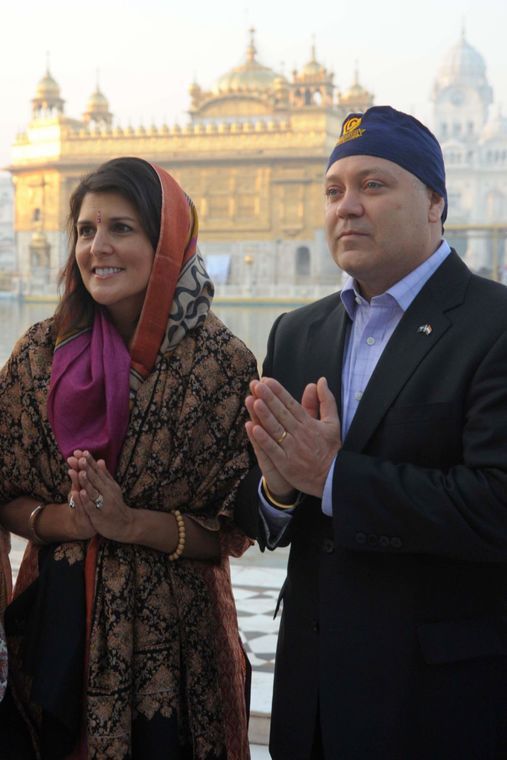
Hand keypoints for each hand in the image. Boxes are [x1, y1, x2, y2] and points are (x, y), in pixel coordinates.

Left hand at [67, 450, 133, 542]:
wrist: (125, 525)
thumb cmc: (115, 505)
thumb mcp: (112, 488)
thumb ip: (105, 475)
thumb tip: (100, 460)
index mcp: (109, 485)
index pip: (98, 471)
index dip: (90, 462)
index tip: (83, 452)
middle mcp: (108, 492)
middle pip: (96, 479)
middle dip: (87, 469)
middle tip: (80, 458)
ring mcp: (104, 504)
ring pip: (93, 492)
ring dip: (87, 482)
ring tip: (80, 472)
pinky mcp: (99, 515)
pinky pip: (92, 506)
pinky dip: (86, 499)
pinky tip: (80, 493)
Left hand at [245, 377, 341, 497]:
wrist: (332, 477)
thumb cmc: (330, 449)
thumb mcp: (332, 422)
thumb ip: (326, 401)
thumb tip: (321, 381)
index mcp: (309, 423)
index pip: (291, 404)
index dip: (279, 392)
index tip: (267, 380)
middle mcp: (299, 434)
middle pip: (282, 413)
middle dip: (269, 398)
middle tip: (257, 385)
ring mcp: (292, 449)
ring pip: (276, 429)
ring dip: (264, 415)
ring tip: (253, 401)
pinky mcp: (286, 463)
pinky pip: (272, 449)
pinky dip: (263, 439)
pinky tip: (253, 428)